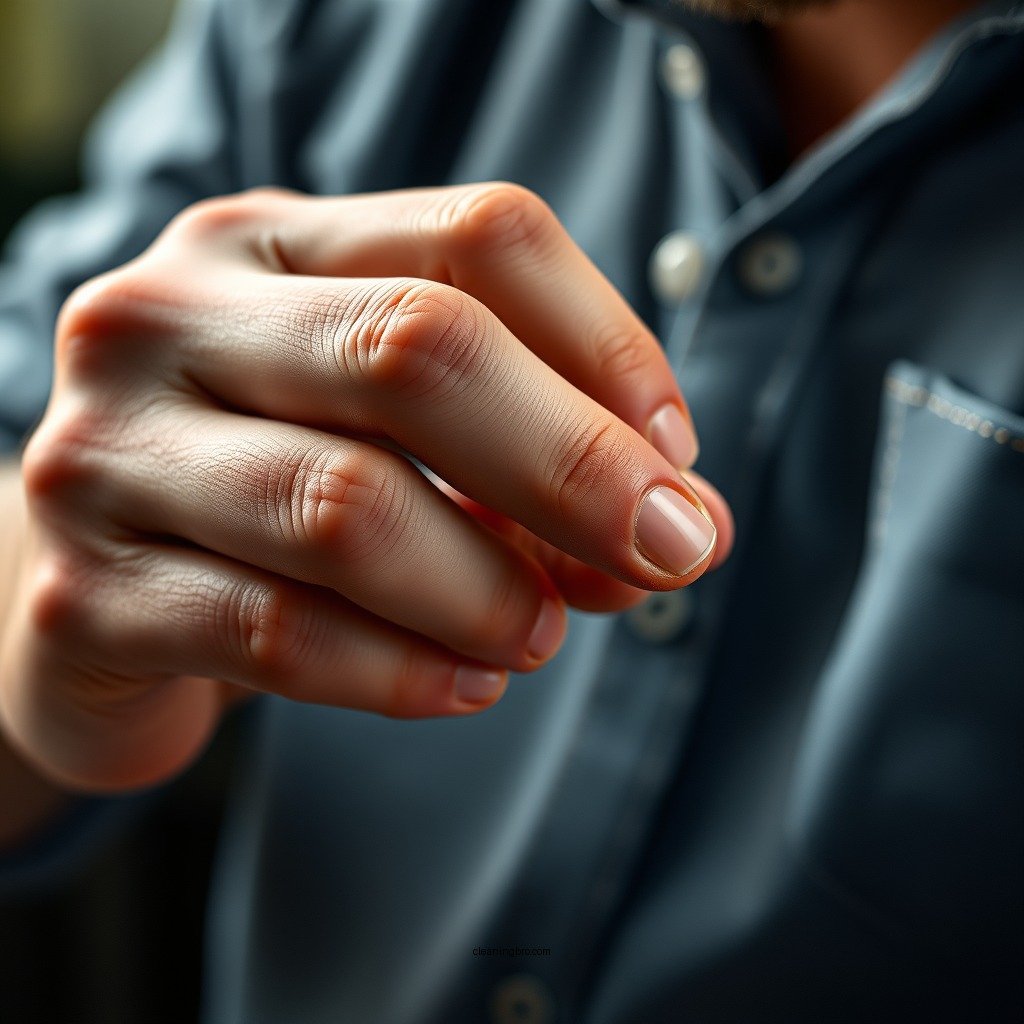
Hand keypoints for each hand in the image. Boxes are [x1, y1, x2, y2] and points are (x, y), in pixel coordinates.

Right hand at [0, 183, 731, 791]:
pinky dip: (405, 671)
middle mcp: (168, 317)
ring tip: (541, 635)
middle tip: (668, 555)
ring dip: (488, 588)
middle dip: (573, 466)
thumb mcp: (404, 437)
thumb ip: (535, 460)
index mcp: (268, 245)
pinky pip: (277, 633)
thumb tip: (681, 525)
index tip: (676, 461)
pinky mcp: (84, 595)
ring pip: (347, 505)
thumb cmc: (280, 489)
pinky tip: (466, 684)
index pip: (480, 237)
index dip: (609, 348)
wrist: (107, 590)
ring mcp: (105, 452)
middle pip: (415, 348)